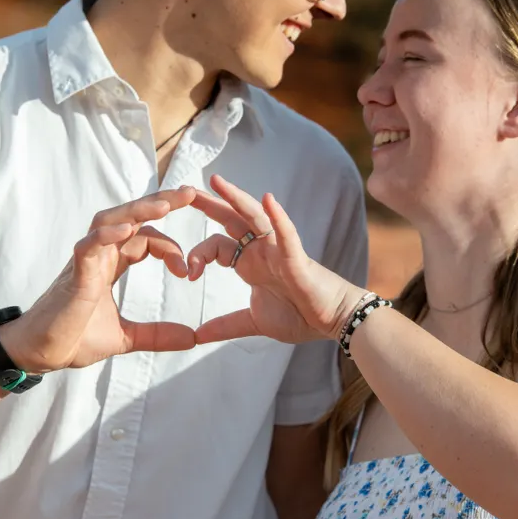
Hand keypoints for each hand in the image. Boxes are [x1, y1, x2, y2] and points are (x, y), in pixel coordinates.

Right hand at [1, 187, 199, 371]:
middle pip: (130, 216)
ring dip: (138, 209)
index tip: (188, 271)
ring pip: (109, 219)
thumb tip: (193, 338)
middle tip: (191, 192)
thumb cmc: (73, 338)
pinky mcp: (73, 275)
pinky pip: (88, 245)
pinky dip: (106, 234)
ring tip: (165, 204)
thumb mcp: (126, 337)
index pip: (145, 238)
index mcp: (111, 264)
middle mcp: (99, 255)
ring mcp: (85, 261)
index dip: (170, 248)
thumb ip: (158, 334)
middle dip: (161, 202)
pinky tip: (126, 229)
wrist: (39, 354)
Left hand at [187, 175, 365, 345]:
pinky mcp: (297, 258)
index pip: (216, 245)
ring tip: (217, 182)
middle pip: (231, 220)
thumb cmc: (300, 315)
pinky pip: (287, 235)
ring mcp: (279, 251)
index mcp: (249, 263)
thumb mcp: (254, 322)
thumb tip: (198, 336)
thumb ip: (226, 325)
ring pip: (254, 218)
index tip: (188, 275)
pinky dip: (278, 218)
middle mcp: (261, 250)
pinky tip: (268, 200)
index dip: (197, 254)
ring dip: (236, 199)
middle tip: (185, 190)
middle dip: (209, 204)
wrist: (332, 322)